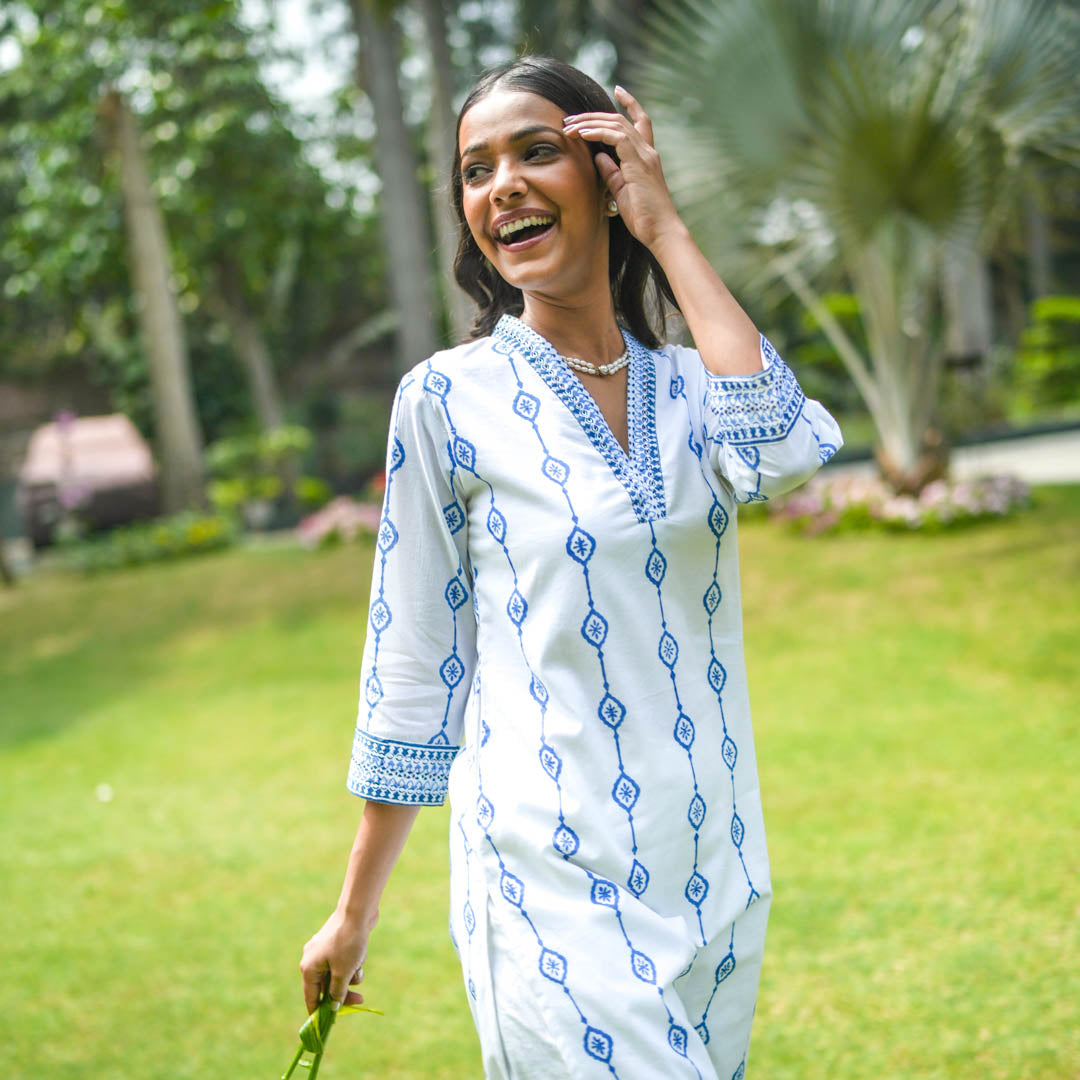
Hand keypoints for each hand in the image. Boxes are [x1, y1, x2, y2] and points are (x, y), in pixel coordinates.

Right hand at [299, 908, 371, 1013]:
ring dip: (350, 975)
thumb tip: (333, 1006)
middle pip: (326, 986)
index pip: (311, 997)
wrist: (358, 911)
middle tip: (360, 1000)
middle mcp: (312, 960)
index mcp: (308, 968)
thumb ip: (336, 992)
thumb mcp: (343, 973)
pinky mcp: (337, 944)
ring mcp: (324, 951)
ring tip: (359, 965)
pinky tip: (361, 954)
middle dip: (343, 992)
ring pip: (338, 974)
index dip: (319, 1012)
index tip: (327, 1025)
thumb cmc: (348, 943)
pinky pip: (344, 962)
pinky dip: (353, 963)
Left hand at [562, 86, 683, 250]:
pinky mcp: (639, 163)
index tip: (618, 90)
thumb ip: (611, 172)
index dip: (630, 104)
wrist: (660, 231)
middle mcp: (647, 151)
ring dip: (590, 123)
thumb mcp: (621, 191)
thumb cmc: (644, 217)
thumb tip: (598, 156)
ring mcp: (645, 155)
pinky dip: (597, 132)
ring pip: (616, 125)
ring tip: (570, 126)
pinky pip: (616, 138)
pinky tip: (582, 134)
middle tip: (571, 118)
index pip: (640, 122)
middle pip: (620, 120)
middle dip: (594, 115)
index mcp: (646, 157)